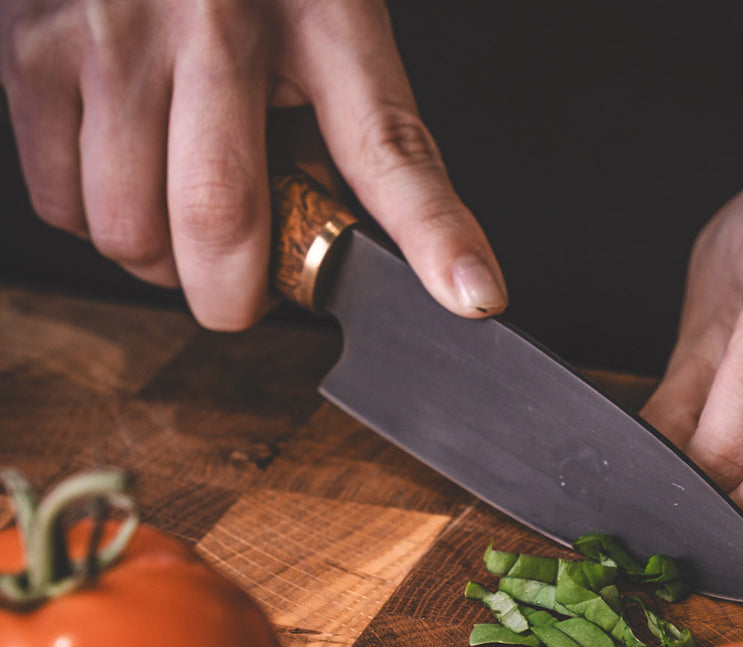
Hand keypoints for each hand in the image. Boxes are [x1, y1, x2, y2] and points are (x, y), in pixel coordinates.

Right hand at [0, 0, 506, 329]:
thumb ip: (345, 125)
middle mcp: (214, 21)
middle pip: (222, 227)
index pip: (389, 149)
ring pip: (131, 235)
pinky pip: (64, 205)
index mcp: (321, 18)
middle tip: (237, 291)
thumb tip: (340, 248)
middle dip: (232, 298)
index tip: (475, 298)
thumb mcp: (322, 20)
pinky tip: (121, 173)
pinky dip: (96, 222)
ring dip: (159, 262)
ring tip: (173, 213)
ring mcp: (113, 33)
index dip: (437, 239)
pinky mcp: (29, 48)